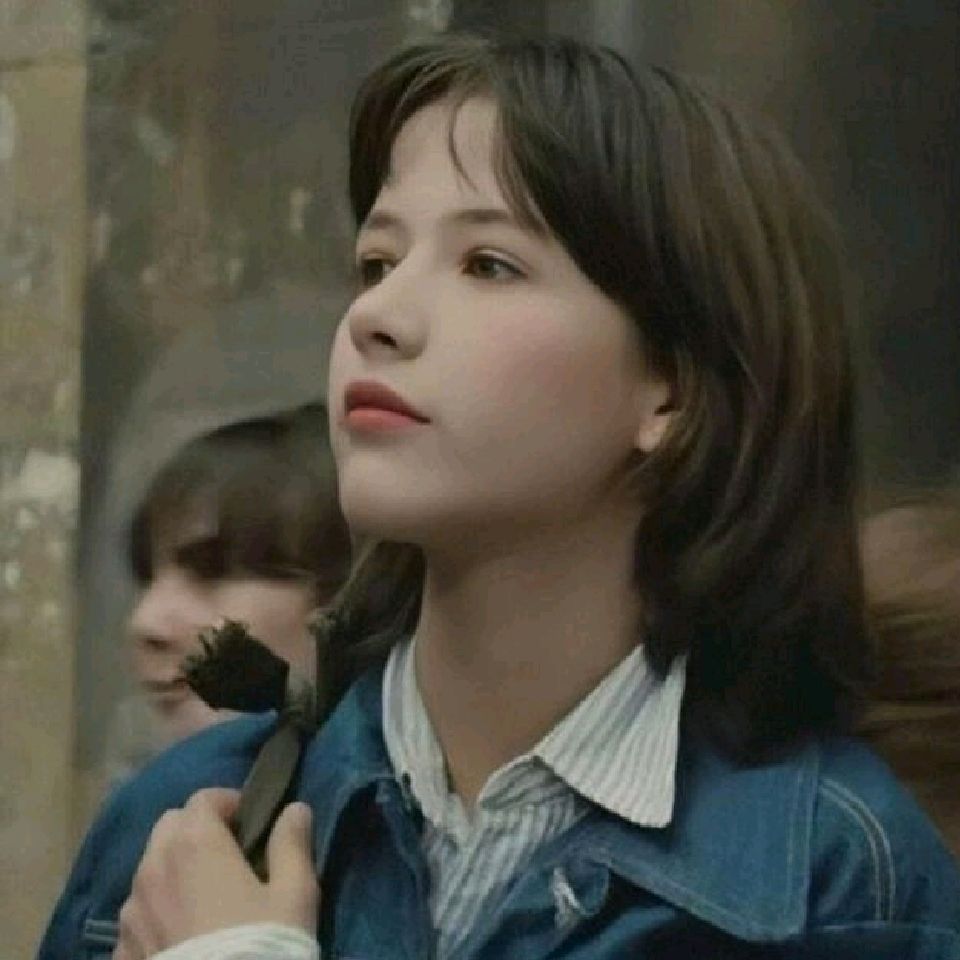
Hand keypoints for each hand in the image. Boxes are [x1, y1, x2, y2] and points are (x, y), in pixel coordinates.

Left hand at [112, 788, 317, 959]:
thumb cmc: (262, 947)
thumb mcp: (295, 896)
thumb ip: (292, 844)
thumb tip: (295, 810)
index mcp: (194, 844)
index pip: (203, 798)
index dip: (229, 803)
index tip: (251, 823)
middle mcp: (153, 868)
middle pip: (169, 827)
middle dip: (195, 829)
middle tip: (227, 854)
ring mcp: (131, 913)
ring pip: (149, 869)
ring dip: (173, 870)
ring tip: (203, 898)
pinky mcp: (120, 952)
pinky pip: (137, 915)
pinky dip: (156, 912)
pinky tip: (181, 936)